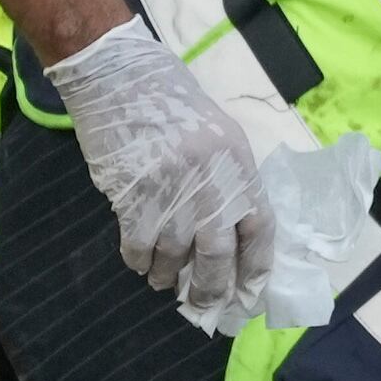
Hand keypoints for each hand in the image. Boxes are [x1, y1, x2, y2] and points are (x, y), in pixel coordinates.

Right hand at [47, 19, 275, 327]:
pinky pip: (138, 244)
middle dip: (211, 286)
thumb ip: (229, 182)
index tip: (248, 291)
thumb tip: (230, 239)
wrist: (121, 79)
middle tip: (202, 302)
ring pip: (174, 254)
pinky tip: (138, 261)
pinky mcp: (133, 194)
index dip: (256, 265)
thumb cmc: (173, 106)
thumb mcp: (219, 137)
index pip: (259, 228)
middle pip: (218, 253)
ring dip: (168, 276)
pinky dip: (138, 260)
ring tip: (163, 282)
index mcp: (238, 164)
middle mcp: (210, 181)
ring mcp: (171, 189)